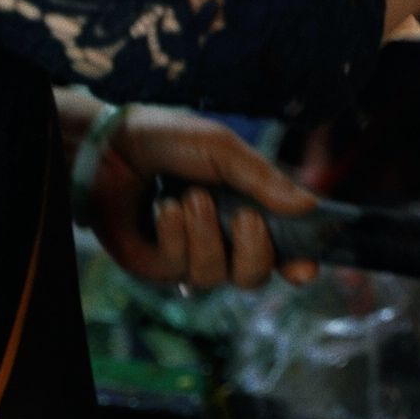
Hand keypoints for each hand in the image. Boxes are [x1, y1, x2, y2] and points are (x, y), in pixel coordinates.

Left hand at [84, 106, 320, 288]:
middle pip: (254, 277)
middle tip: (246, 217)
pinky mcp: (154, 266)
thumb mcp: (225, 150)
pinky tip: (165, 208)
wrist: (109, 145)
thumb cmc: (170, 141)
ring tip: (190, 197)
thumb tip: (309, 206)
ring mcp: (188, 257)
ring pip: (215, 276)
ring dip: (206, 234)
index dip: (298, 266)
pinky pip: (177, 270)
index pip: (283, 253)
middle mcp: (222, 242)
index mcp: (249, 213)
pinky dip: (175, 236)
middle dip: (255, 251)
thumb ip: (266, 180)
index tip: (305, 266)